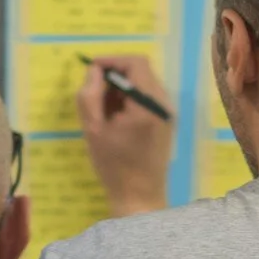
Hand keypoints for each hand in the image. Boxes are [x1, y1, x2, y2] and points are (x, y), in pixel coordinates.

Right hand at [77, 55, 174, 217]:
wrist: (140, 198)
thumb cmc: (114, 166)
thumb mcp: (93, 129)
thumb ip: (90, 95)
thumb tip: (94, 71)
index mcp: (149, 104)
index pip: (135, 63)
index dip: (111, 61)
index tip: (91, 71)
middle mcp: (164, 104)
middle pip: (141, 71)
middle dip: (114, 76)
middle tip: (94, 94)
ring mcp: (168, 113)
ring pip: (143, 84)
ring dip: (121, 89)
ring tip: (103, 111)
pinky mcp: (166, 122)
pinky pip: (147, 99)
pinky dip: (130, 101)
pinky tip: (116, 121)